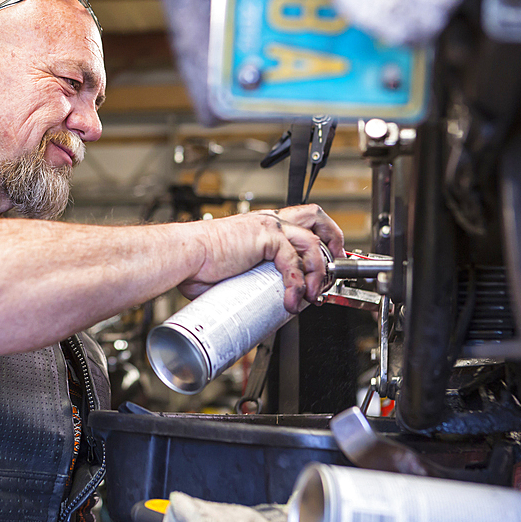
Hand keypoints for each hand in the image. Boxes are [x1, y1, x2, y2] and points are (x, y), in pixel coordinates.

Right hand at [179, 204, 344, 313]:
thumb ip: (251, 281)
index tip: (323, 267)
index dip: (318, 242)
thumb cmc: (199, 263)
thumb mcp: (234, 271)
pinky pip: (294, 261)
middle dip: (334, 240)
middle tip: (334, 267)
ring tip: (311, 296)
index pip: (300, 224)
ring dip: (318, 273)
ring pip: (312, 243)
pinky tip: (292, 299)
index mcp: (262, 227)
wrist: (186, 256)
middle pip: (316, 217)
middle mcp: (269, 222)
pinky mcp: (266, 237)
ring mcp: (269, 227)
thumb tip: (257, 304)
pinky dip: (297, 283)